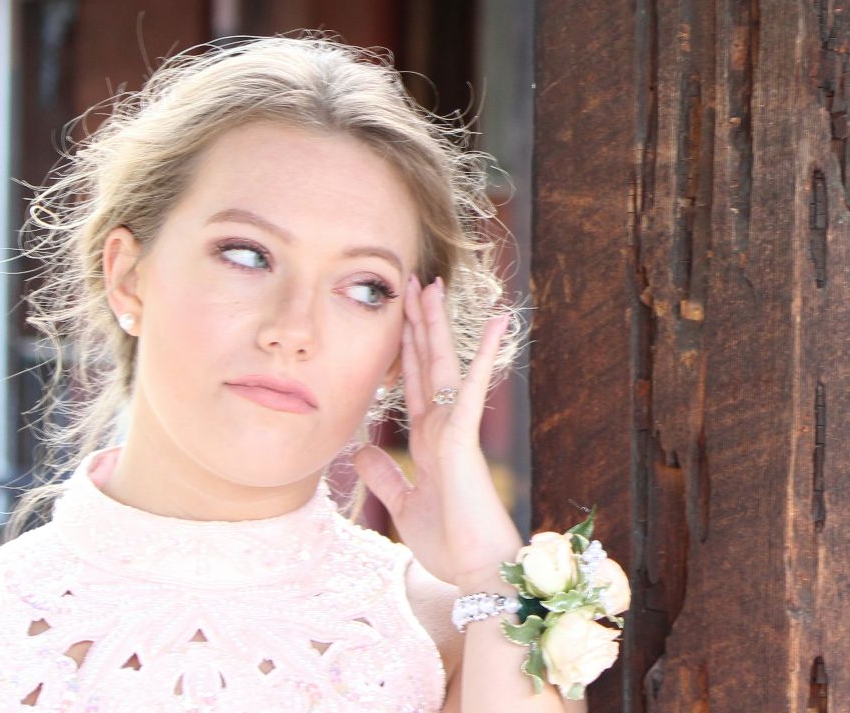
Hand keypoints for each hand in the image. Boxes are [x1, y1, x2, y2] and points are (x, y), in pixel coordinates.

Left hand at [353, 276, 523, 591]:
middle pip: (426, 363)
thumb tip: (358, 449)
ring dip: (438, 326)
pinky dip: (480, 356)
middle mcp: (442, 426)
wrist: (475, 570)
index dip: (407, 346)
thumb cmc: (449, 543)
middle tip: (416, 281)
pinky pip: (469, 389)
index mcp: (428, 440)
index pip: (413, 382)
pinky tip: (491, 325)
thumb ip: (384, 475)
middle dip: (418, 322)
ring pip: (443, 366)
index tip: (403, 312)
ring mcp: (454, 429)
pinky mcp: (464, 438)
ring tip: (434, 288)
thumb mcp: (403, 505)